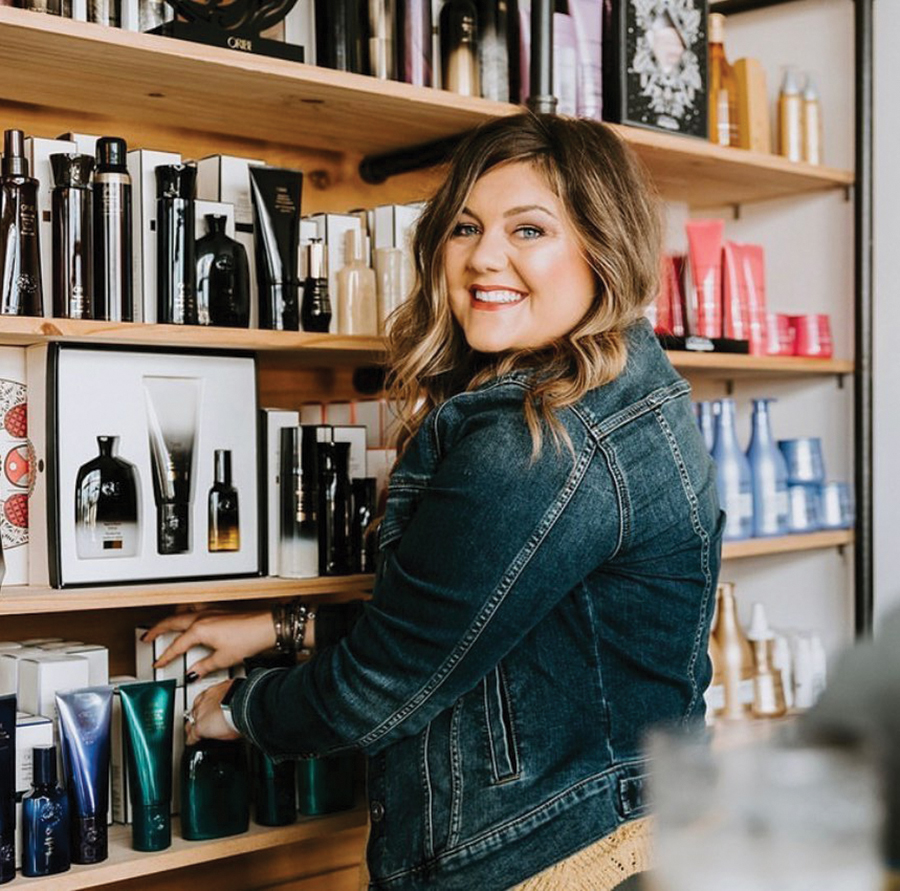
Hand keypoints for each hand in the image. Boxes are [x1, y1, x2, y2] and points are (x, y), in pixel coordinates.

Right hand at [143, 609, 276, 679]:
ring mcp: (211, 610)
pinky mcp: (219, 609)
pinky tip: (190, 617)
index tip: (158, 663)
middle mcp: (202, 617)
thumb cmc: (248, 639)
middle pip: (172, 622)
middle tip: (147, 636)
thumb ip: (204, 666)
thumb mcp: (223, 659)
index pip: (176, 645)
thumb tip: (194, 672)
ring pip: (183, 611)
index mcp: (199, 630)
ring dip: (171, 617)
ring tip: (165, 624)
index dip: (165, 656)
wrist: (266, 627)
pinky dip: (187, 612)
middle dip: (157, 630)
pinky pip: (196, 608)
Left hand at [185, 679, 239, 745]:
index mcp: (217, 690)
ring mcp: (201, 713)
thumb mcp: (240, 694)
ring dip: (194, 725)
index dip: (209, 704)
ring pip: (191, 720)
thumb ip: (235, 696)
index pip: (207, 697)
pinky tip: (192, 742)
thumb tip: (240, 699)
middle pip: (197, 708)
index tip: (212, 708)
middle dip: (200, 714)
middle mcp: (206, 699)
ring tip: (198, 732)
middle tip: (206, 720)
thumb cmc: (245, 699)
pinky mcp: (199, 727)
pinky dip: (192, 739)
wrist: (243, 706)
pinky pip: (192, 735)